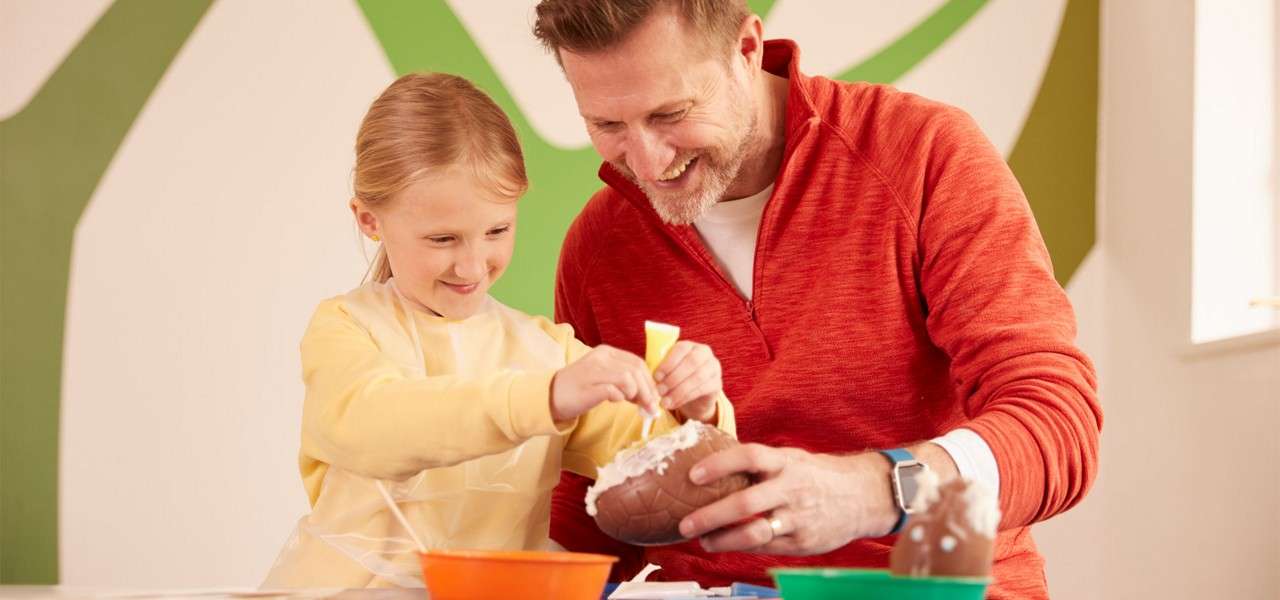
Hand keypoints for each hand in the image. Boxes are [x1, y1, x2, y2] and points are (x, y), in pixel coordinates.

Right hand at [550, 345, 660, 421]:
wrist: (550, 396)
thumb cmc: (581, 389)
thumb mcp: (604, 377)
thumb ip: (625, 380)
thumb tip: (649, 395)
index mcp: (607, 352)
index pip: (638, 362)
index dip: (650, 380)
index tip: (654, 396)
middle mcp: (601, 357)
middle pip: (636, 371)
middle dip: (648, 391)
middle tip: (649, 406)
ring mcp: (594, 371)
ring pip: (628, 379)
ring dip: (634, 394)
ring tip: (630, 404)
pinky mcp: (588, 387)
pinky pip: (613, 391)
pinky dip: (619, 398)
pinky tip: (614, 402)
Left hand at [653, 340, 721, 422]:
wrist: (694, 395)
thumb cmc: (677, 378)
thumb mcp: (668, 370)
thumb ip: (661, 368)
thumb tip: (648, 376)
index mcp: (691, 345)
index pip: (681, 349)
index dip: (668, 362)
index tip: (656, 377)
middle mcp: (705, 353)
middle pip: (691, 362)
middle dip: (673, 378)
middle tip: (660, 391)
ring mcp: (714, 368)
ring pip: (697, 378)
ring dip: (678, 391)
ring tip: (665, 401)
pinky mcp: (717, 383)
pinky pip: (701, 390)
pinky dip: (685, 398)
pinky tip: (674, 404)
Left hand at [676, 445, 899, 554]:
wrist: (863, 496)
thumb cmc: (815, 475)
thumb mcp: (791, 459)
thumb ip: (759, 464)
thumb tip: (713, 463)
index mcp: (785, 463)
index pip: (748, 457)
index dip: (719, 465)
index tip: (694, 475)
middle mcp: (791, 489)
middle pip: (745, 503)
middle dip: (710, 516)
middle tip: (686, 523)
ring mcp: (797, 518)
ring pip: (754, 533)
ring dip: (723, 540)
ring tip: (704, 541)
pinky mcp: (802, 542)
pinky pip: (766, 547)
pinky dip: (742, 548)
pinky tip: (727, 545)